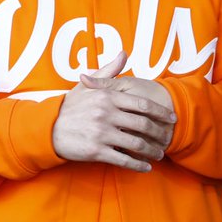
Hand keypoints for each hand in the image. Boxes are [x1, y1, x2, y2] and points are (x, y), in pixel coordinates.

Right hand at [51, 50, 176, 171]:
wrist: (49, 129)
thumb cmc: (70, 107)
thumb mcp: (87, 86)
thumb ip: (108, 71)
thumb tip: (124, 54)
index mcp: (106, 96)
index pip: (141, 104)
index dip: (160, 112)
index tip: (172, 118)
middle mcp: (106, 114)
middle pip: (143, 125)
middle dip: (159, 133)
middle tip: (167, 138)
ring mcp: (101, 133)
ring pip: (137, 144)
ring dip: (152, 151)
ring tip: (158, 154)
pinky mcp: (97, 151)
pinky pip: (124, 160)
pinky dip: (138, 165)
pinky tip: (146, 167)